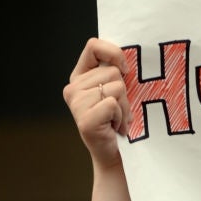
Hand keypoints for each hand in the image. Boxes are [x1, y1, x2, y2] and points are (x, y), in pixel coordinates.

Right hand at [63, 37, 132, 168]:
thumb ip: (114, 72)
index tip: (125, 70)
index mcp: (79, 77)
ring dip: (124, 107)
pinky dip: (121, 116)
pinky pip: (114, 104)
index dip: (113, 53)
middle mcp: (73, 88)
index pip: (93, 46)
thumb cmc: (117, 121)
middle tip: (119, 111)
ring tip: (117, 120)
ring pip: (117, 88)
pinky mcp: (85, 118)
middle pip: (113, 72)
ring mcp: (76, 103)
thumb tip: (127, 58)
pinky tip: (115, 127)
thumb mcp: (115, 92)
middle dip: (124, 93)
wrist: (112, 154)